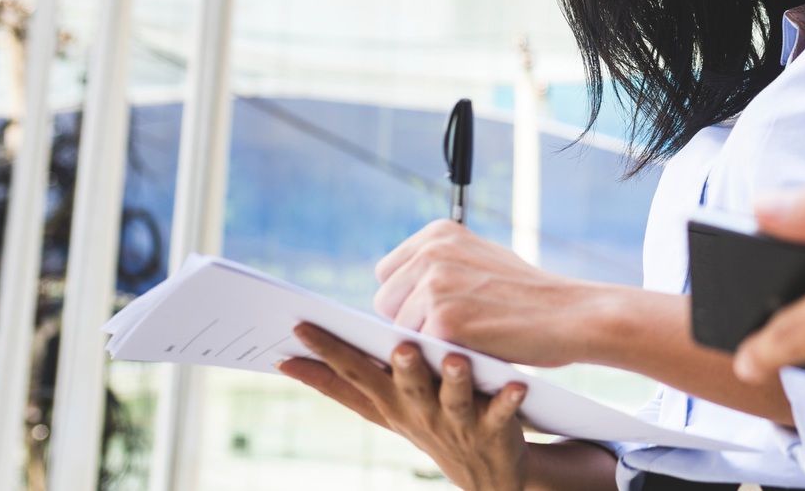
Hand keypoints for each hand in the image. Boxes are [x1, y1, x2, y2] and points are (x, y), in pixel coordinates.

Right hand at [280, 325, 527, 490]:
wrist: (488, 476)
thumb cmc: (428, 423)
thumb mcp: (382, 408)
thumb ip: (344, 384)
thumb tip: (287, 361)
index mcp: (389, 400)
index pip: (350, 375)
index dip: (325, 354)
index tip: (297, 328)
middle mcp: (417, 413)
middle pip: (401, 388)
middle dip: (399, 368)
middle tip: (399, 344)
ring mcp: (454, 424)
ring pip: (453, 400)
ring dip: (454, 382)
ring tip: (457, 360)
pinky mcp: (493, 430)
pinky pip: (502, 413)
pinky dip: (508, 400)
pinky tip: (518, 384)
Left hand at [374, 220, 596, 366]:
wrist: (568, 314)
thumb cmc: (527, 295)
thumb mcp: (478, 260)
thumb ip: (439, 266)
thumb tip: (397, 288)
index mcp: (438, 233)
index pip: (388, 273)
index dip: (409, 298)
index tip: (439, 309)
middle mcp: (431, 251)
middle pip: (385, 302)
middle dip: (412, 321)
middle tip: (456, 328)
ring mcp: (435, 284)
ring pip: (400, 330)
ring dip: (428, 342)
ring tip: (468, 337)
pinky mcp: (442, 319)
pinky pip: (419, 350)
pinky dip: (442, 357)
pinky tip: (473, 349)